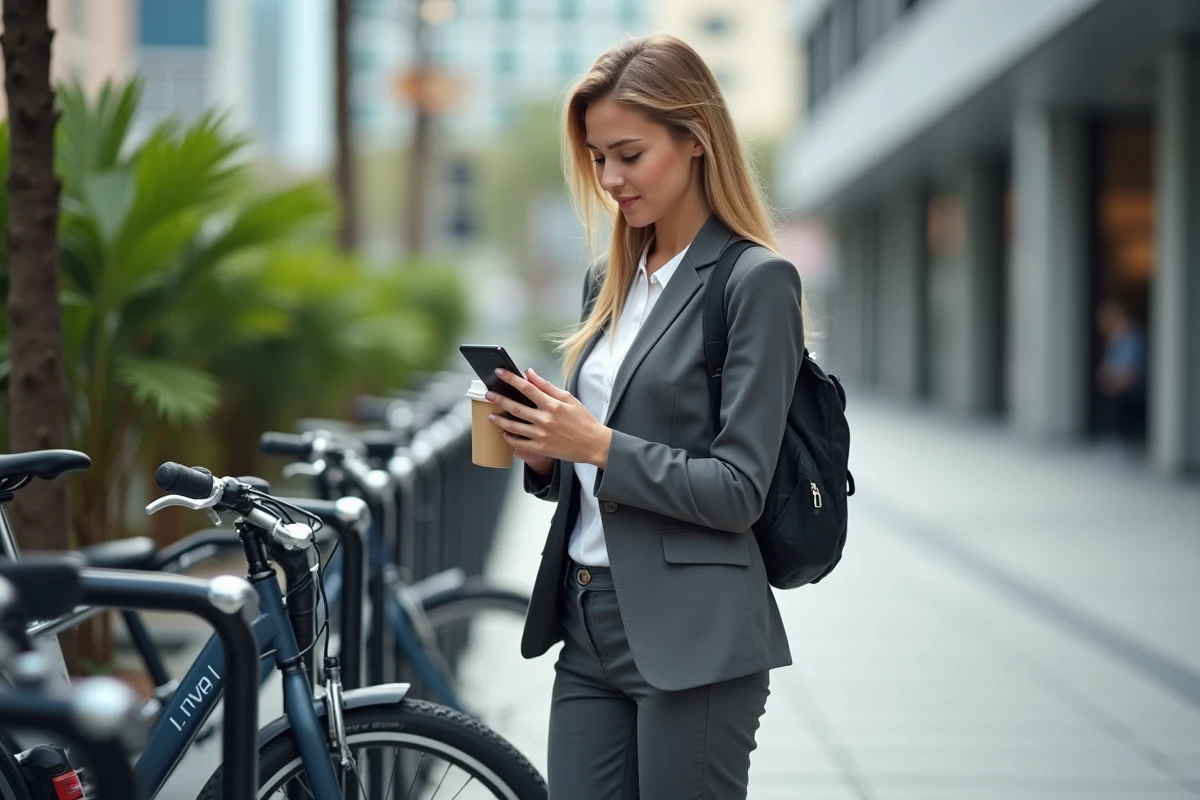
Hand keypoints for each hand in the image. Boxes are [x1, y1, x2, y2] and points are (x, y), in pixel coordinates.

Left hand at [486, 368, 611, 467]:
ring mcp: (542, 435)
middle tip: (488, 395)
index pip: (527, 388)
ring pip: (514, 427)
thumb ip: (547, 386)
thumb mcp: (569, 398)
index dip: (511, 379)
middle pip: (516, 407)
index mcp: (552, 404)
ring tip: (491, 416)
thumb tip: (530, 374)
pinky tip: (505, 433)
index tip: (499, 372)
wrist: (594, 444)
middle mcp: (545, 419)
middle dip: (499, 400)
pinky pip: (520, 443)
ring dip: (500, 421)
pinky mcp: (541, 448)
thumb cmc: (583, 420)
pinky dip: (510, 438)